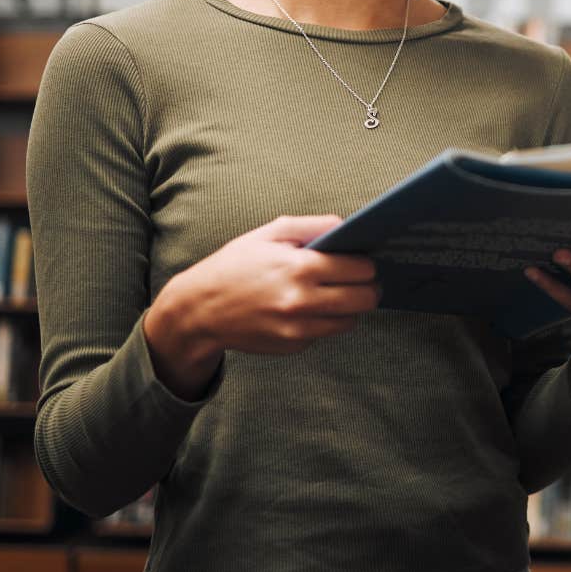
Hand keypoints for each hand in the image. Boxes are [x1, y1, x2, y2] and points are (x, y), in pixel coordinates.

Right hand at [145, 214, 378, 397]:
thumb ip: (311, 225)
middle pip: (365, 298)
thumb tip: (346, 226)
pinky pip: (326, 333)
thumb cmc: (234, 266)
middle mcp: (303, 301)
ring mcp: (299, 328)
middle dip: (369, 286)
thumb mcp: (268, 234)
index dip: (366, 262)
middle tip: (362, 280)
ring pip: (351, 320)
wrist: (201, 309)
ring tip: (337, 293)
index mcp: (300, 267)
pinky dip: (325, 321)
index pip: (360, 268)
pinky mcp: (294, 345)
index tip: (361, 260)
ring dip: (351, 307)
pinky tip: (309, 309)